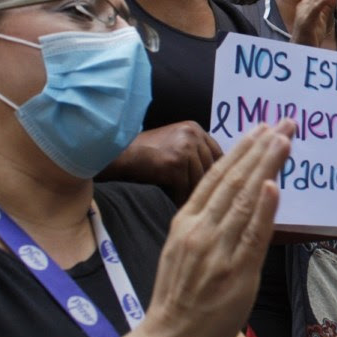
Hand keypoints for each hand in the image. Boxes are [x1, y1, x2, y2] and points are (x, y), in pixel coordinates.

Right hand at [101, 121, 222, 204]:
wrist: (118, 155)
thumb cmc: (144, 153)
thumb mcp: (173, 143)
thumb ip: (194, 151)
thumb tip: (216, 172)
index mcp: (195, 128)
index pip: (218, 153)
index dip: (217, 173)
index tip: (216, 188)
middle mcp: (193, 134)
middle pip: (212, 167)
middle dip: (206, 186)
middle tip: (205, 202)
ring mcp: (185, 147)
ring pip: (200, 179)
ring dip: (195, 195)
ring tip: (193, 207)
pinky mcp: (175, 162)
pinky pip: (186, 188)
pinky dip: (182, 199)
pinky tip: (179, 207)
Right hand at [140, 120, 292, 336]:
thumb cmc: (179, 297)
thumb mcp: (183, 248)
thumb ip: (207, 223)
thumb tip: (235, 199)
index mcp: (187, 221)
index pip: (217, 175)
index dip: (241, 150)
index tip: (261, 128)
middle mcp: (201, 229)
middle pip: (235, 179)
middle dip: (262, 147)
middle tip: (284, 122)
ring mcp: (217, 249)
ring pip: (245, 198)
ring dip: (267, 166)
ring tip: (284, 139)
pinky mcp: (235, 271)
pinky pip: (253, 234)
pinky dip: (263, 207)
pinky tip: (274, 184)